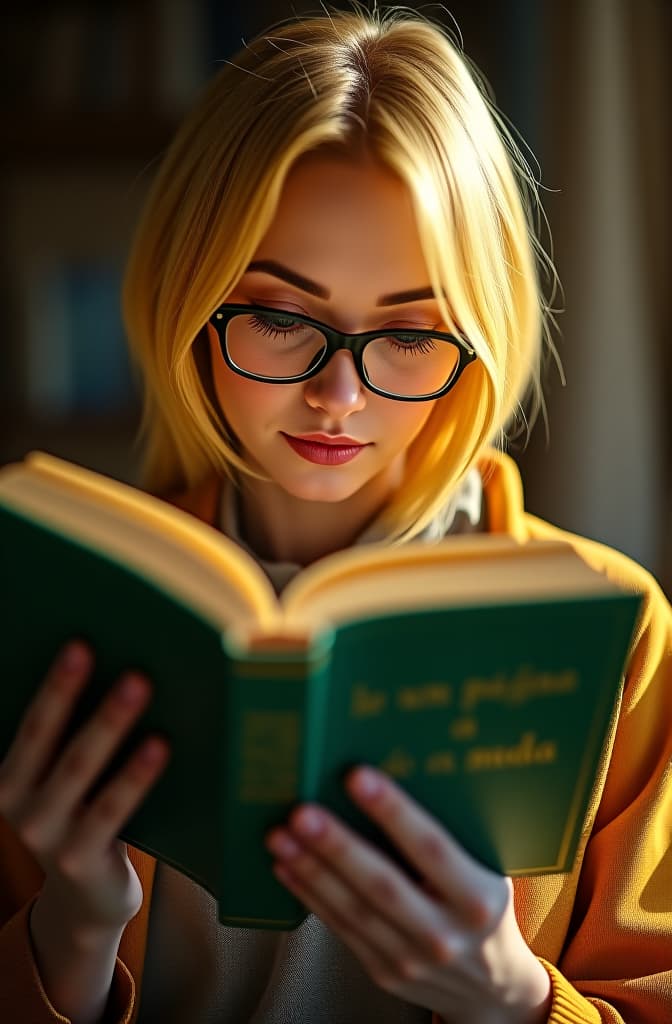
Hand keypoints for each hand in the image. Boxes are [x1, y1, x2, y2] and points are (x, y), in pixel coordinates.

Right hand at [0, 640, 170, 933]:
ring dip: (107, 722)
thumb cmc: (84, 815)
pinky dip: (135, 775)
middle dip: (64, 688)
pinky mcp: (80, 859)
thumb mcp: (66, 780)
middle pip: (45, 736)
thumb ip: (73, 738)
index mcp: (9, 777)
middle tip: (87, 645)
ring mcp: (46, 835)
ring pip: (79, 767)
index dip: (50, 683)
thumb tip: (122, 665)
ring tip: (137, 683)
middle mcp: (18, 805)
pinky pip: (111, 809)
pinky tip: (160, 744)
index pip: (29, 722)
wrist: (89, 898)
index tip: (74, 641)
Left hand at [266, 767, 550, 1023]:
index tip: (357, 776)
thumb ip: (450, 837)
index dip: (394, 812)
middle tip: (302, 812)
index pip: (432, 848)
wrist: (492, 987)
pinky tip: (288, 867)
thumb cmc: (483, 908)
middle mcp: (446, 934)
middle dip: (337, 846)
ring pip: (353, 909)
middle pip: (383, 884)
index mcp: (479, 898)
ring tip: (280, 835)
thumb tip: (393, 773)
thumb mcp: (485, 871)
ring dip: (311, 869)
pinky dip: (310, 895)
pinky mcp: (385, 974)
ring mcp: (413, 959)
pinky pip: (341, 929)